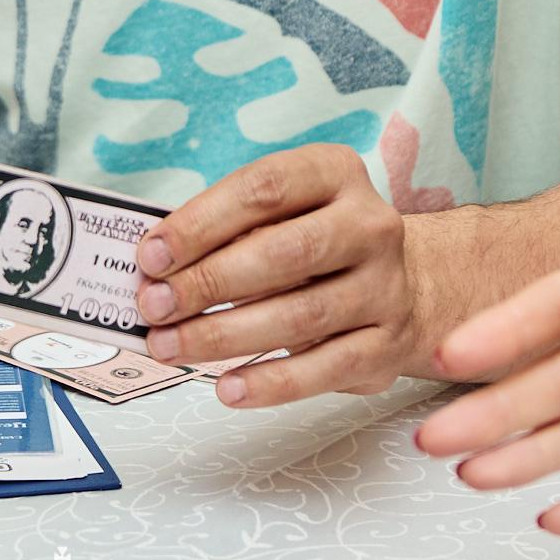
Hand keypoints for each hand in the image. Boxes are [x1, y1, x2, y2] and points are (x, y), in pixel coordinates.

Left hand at [134, 144, 417, 406]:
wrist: (408, 282)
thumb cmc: (317, 239)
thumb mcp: (283, 211)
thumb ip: (227, 230)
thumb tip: (157, 271)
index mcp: (335, 172)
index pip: (264, 188)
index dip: (201, 223)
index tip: (151, 256)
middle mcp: (369, 225)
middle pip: (284, 253)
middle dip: (209, 282)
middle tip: (154, 306)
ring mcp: (385, 287)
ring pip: (301, 316)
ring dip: (224, 335)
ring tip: (170, 346)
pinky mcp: (387, 346)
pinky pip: (325, 369)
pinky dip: (271, 383)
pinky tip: (227, 387)